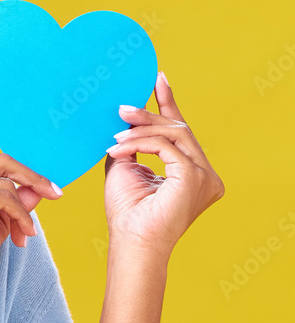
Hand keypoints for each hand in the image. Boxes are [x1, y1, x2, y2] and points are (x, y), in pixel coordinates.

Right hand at [0, 64, 63, 299]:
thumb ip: (12, 203)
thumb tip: (38, 191)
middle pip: (3, 159)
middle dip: (32, 176)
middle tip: (55, 193)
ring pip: (9, 180)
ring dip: (29, 205)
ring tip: (32, 229)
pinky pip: (7, 198)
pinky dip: (21, 218)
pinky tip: (22, 237)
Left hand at [103, 71, 224, 256]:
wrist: (131, 243)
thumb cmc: (127, 213)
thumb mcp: (125, 168)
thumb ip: (130, 145)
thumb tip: (124, 121)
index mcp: (193, 174)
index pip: (181, 133)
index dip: (169, 104)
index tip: (158, 79)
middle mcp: (206, 175)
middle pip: (179, 130)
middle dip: (149, 115)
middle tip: (122, 109)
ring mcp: (204, 177)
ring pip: (173, 134)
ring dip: (140, 129)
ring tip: (115, 132)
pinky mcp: (195, 178)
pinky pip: (165, 146)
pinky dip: (140, 143)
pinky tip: (118, 148)